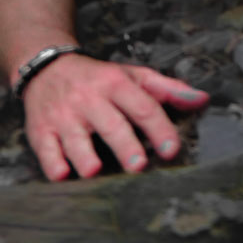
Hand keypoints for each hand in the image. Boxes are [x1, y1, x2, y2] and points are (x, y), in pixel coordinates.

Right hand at [21, 53, 208, 181]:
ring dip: (85, 155)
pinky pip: (46, 148)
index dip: (159, 128)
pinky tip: (61, 174)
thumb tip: (201, 99)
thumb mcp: (132, 76)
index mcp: (116, 84)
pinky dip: (53, 162)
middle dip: (124, 145)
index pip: (142, 106)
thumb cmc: (98, 79)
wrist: (47, 68)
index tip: (171, 149)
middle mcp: (90, 99)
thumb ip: (167, 89)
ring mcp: (64, 116)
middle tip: (138, 166)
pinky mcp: (41, 130)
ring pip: (75, 138)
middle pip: (111, 124)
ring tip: (95, 171)